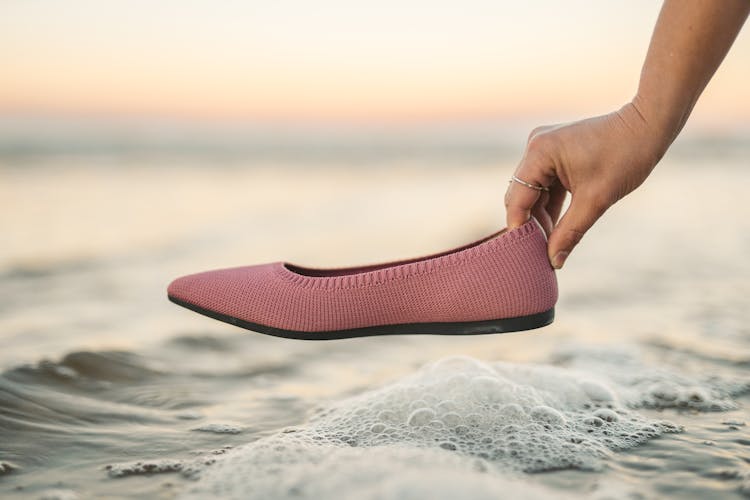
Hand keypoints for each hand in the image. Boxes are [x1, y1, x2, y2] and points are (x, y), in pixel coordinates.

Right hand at [504, 101, 667, 268]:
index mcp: (539, 153)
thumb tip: (553, 261)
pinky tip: (556, 226)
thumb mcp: (596, 200)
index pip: (517, 198)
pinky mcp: (553, 152)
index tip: (528, 254)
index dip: (521, 228)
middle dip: (530, 224)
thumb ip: (569, 232)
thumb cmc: (625, 157)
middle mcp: (535, 147)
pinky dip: (550, 204)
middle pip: (521, 195)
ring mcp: (543, 148)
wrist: (647, 127)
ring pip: (532, 192)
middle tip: (540, 252)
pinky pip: (543, 184)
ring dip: (540, 216)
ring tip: (550, 243)